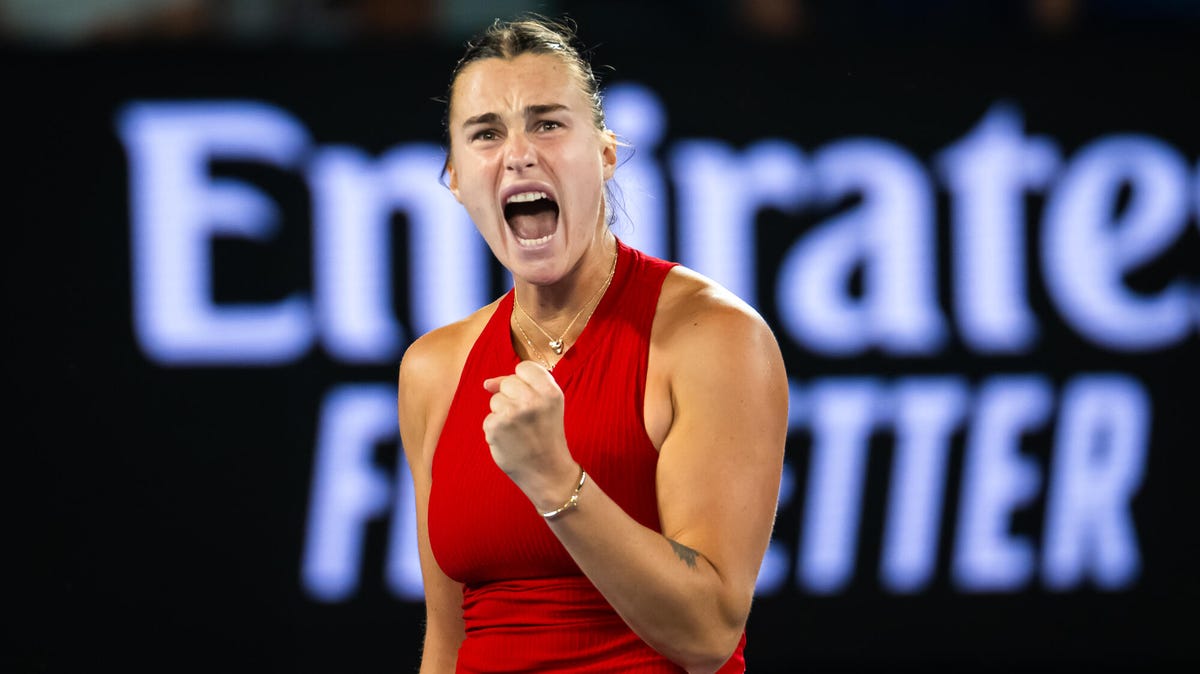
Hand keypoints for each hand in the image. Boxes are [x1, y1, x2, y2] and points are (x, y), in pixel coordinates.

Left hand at [482, 361, 579, 508]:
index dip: (523, 382)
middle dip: (511, 398)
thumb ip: (524, 386)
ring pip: (495, 400)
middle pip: (507, 382)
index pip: (524, 367)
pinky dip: (496, 430)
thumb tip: (486, 383)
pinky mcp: (495, 427)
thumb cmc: (546, 435)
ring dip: (502, 414)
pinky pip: (489, 418)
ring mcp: (512, 413)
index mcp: (550, 391)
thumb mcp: (548, 405)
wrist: (548, 472)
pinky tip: (510, 441)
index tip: (530, 398)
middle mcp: (532, 399)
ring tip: (519, 431)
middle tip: (526, 420)